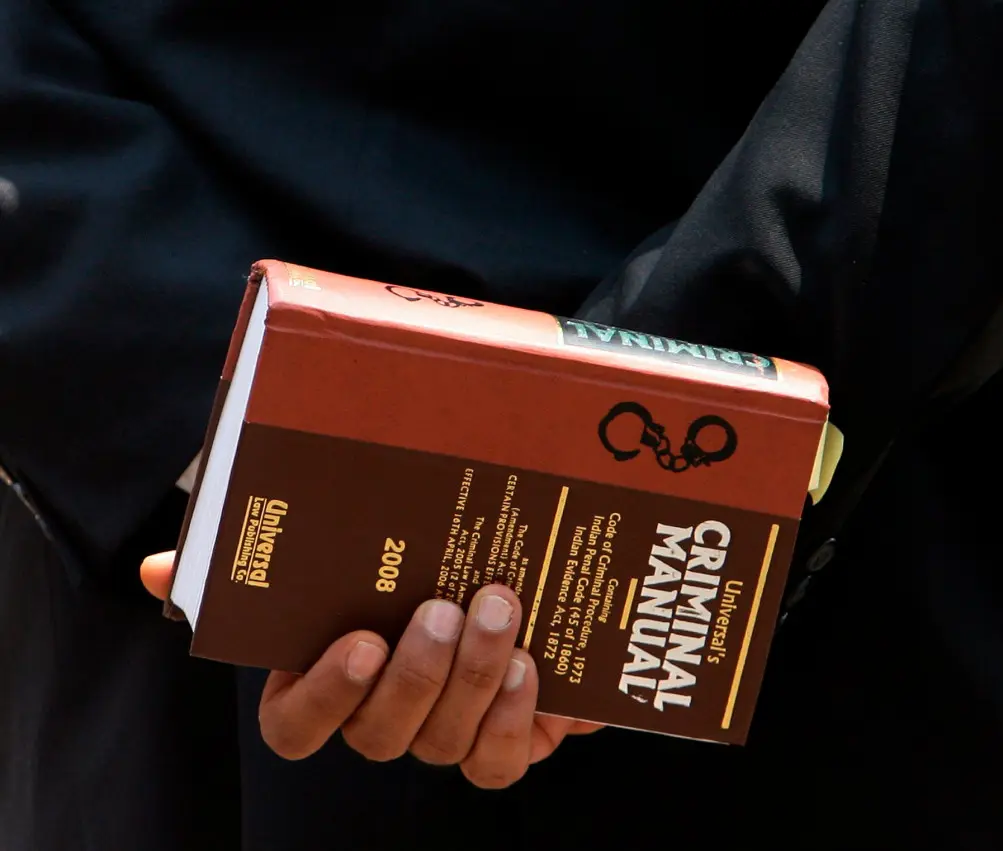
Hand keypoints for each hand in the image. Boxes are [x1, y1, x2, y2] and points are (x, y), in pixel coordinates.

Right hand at [141, 552, 600, 787]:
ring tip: (498, 609)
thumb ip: (257, 566)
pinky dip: (512, 717)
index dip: (323, 696)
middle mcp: (378, 721)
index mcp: (326, 684)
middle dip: (415, 673)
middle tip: (442, 608)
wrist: (514, 583)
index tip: (358, 642)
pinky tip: (526, 665)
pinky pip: (496, 762)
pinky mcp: (498, 746)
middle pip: (378, 732)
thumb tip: (158, 571)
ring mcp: (438, 739)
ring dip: (471, 675)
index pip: (294, 727)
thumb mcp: (344, 553)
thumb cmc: (412, 571)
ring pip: (442, 739)